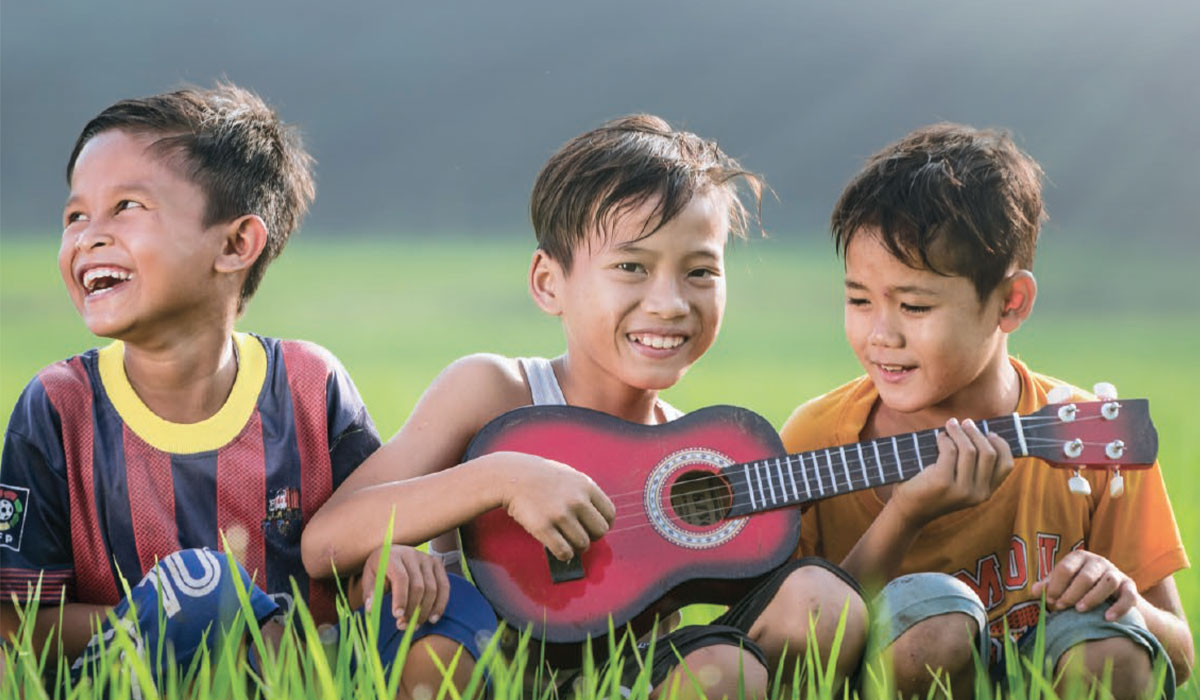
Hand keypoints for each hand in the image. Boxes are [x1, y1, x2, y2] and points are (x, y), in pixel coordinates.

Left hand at [362, 544, 449, 629]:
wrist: (392, 553)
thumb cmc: (379, 568)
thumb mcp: (370, 577)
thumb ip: (370, 592)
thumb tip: (371, 609)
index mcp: (393, 556)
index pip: (401, 578)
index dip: (400, 598)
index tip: (397, 616)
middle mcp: (412, 554)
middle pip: (418, 586)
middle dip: (412, 609)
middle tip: (403, 626)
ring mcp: (427, 559)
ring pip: (432, 588)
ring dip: (425, 611)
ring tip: (415, 625)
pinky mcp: (437, 564)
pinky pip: (444, 587)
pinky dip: (440, 604)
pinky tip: (433, 618)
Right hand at [495, 451, 615, 561]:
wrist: (513, 476)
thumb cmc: (542, 477)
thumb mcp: (570, 476)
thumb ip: (586, 494)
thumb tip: (598, 518)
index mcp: (586, 486)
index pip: (609, 514)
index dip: (603, 524)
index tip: (593, 527)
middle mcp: (576, 500)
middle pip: (599, 532)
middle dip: (591, 537)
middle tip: (580, 536)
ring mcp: (560, 514)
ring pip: (582, 544)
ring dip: (576, 547)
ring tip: (567, 542)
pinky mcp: (543, 527)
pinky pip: (564, 552)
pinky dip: (564, 555)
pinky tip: (559, 549)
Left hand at [894, 418, 1014, 525]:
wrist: (909, 510)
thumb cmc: (933, 489)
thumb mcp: (960, 481)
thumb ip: (973, 466)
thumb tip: (979, 430)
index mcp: (986, 492)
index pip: (1006, 465)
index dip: (1001, 445)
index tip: (989, 433)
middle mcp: (978, 494)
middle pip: (989, 453)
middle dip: (977, 433)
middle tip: (966, 423)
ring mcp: (961, 490)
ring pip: (970, 450)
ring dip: (960, 432)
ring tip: (951, 425)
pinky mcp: (942, 482)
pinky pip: (950, 451)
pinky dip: (945, 439)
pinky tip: (939, 438)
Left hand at [1031, 550, 1138, 619]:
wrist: (1111, 594)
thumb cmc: (1078, 587)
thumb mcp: (1062, 583)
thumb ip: (1049, 586)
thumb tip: (1033, 591)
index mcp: (1078, 557)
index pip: (1065, 568)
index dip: (1056, 585)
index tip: (1049, 600)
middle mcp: (1098, 562)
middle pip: (1086, 576)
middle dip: (1071, 593)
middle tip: (1061, 607)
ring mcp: (1115, 573)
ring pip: (1108, 582)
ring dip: (1093, 597)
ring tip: (1079, 610)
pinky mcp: (1130, 587)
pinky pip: (1128, 596)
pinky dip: (1119, 608)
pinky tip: (1107, 618)